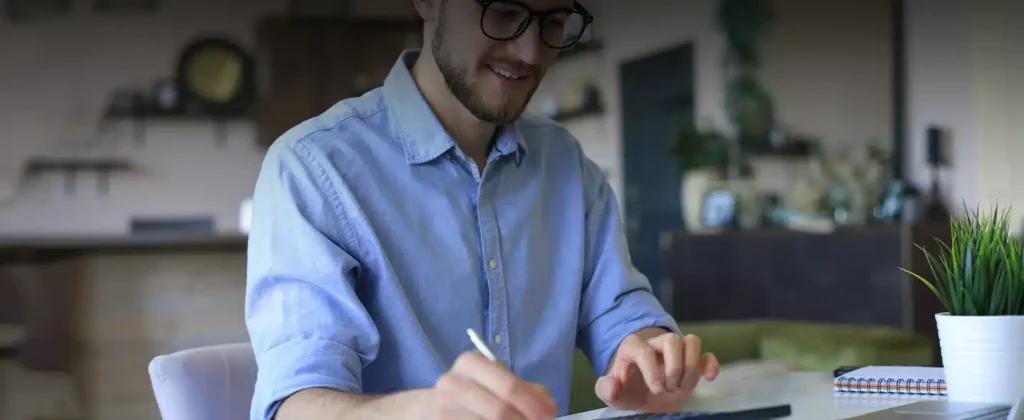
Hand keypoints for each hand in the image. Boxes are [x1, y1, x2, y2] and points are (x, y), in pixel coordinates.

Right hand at [432, 351, 557, 419]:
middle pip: (500, 412)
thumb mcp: (497, 383)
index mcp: (471, 363)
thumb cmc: (473, 395)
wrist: (429, 410)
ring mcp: (444, 410)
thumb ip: (527, 391)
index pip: (509, 387)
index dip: (534, 406)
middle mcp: (453, 384)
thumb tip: (548, 408)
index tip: (549, 417)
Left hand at [595, 331, 719, 412]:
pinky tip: (709, 378)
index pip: (645, 351)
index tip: (656, 389)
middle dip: (674, 367)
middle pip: (672, 340)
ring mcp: (677, 352)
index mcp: (634, 348)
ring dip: (691, 366)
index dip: (651, 371)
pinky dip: (711, 364)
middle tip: (669, 388)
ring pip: (691, 341)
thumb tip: (613, 385)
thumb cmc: (628, 389)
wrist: (643, 393)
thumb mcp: (613, 393)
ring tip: (682, 385)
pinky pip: (707, 354)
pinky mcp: (693, 362)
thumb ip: (606, 389)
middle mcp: (657, 344)